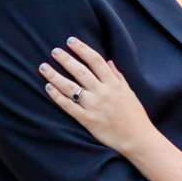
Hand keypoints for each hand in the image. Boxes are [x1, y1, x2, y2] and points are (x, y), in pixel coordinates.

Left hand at [40, 38, 153, 159]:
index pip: (95, 61)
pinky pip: (69, 106)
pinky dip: (57, 96)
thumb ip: (118, 76)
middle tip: (54, 51)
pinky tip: (48, 87)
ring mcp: (94, 106)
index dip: (82, 49)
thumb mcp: (129, 92)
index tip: (71, 41)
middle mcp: (103, 92)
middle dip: (66, 59)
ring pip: (70, 87)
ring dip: (55, 76)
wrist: (137, 139)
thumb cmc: (135, 115)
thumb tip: (108, 62)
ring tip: (44, 67)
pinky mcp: (87, 120)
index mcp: (114, 83)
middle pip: (80, 71)